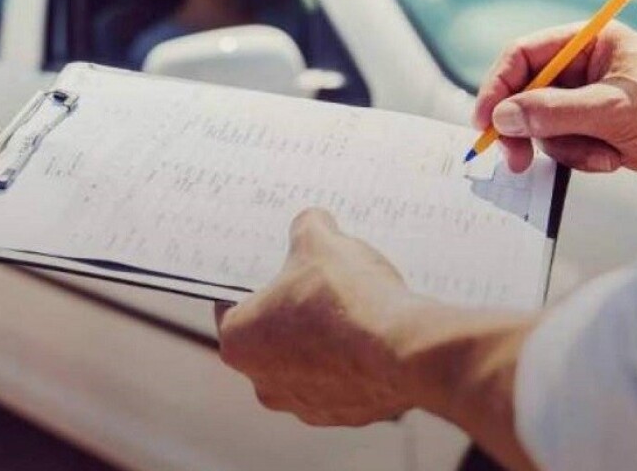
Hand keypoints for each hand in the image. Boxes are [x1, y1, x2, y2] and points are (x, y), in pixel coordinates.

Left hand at [216, 209, 539, 469]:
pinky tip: (372, 333)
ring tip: (351, 307)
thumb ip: (306, 227)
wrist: (405, 350)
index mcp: (238, 342)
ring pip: (307, 362)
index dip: (254, 281)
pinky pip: (342, 380)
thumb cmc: (347, 298)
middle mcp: (263, 383)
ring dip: (323, 339)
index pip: (231, 305)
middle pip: (270, 336)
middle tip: (315, 282)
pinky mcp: (345, 415)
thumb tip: (311, 222)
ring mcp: (305, 405)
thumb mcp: (319, 241)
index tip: (274, 267)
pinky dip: (353, 361)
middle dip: (290, 311)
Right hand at [474, 22, 636, 179]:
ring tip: (601, 154)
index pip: (523, 56)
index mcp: (588, 42)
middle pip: (525, 93)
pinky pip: (560, 144)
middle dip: (525, 127)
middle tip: (516, 158)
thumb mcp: (613, 109)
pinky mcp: (591, 127)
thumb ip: (554, 111)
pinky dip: (579, 157)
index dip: (498, 86)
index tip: (486, 120)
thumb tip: (503, 117)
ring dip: (564, 147)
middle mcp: (582, 67)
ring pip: (540, 124)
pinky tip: (611, 158)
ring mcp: (585, 98)